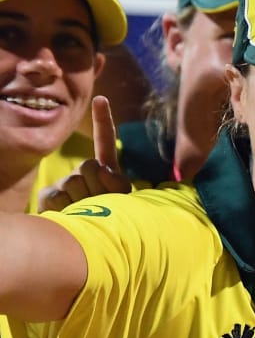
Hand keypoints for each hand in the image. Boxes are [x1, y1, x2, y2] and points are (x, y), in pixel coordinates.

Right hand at [37, 97, 130, 212]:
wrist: (88, 239)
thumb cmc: (111, 219)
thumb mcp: (123, 200)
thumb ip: (118, 182)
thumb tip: (99, 170)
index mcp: (104, 169)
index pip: (105, 142)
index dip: (103, 120)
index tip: (101, 99)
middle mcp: (82, 171)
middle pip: (90, 165)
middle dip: (99, 186)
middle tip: (100, 203)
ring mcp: (64, 183)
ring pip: (76, 181)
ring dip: (86, 200)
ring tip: (88, 211)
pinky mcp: (48, 195)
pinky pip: (61, 196)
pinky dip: (70, 209)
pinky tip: (71, 215)